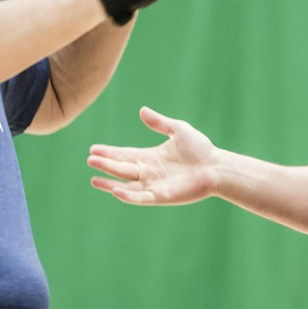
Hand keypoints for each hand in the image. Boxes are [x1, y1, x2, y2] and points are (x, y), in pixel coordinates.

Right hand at [89, 105, 220, 205]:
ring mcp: (154, 185)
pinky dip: (128, 195)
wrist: (217, 166)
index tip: (93, 149)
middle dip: (106, 165)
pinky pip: (142, 197)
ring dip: (111, 184)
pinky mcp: (162, 196)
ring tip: (94, 179)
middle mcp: (149, 172)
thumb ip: (159, 123)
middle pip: (122, 169)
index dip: (109, 152)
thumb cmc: (200, 149)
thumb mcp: (178, 130)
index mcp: (150, 157)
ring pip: (127, 185)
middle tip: (90, 159)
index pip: (124, 155)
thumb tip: (142, 110)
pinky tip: (116, 191)